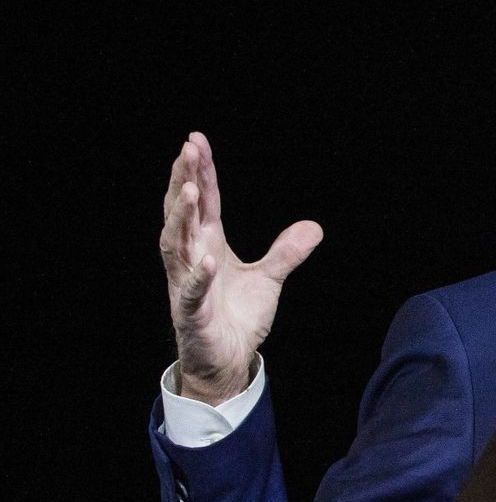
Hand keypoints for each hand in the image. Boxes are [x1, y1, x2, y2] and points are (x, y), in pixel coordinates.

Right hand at [159, 132, 322, 403]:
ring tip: (191, 190)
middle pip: (182, 213)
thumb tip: (313, 227)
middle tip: (187, 149)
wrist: (228, 361)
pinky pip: (192, 292)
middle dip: (184, 181)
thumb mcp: (268, 280)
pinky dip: (199, 276)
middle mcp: (192, 258)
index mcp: (207, 244)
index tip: (196, 141)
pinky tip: (209, 259)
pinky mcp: (191, 314)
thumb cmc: (238, 317)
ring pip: (176, 245)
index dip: (200, 172)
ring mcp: (187, 284)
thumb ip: (286, 252)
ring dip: (182, 218)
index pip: (204, 202)